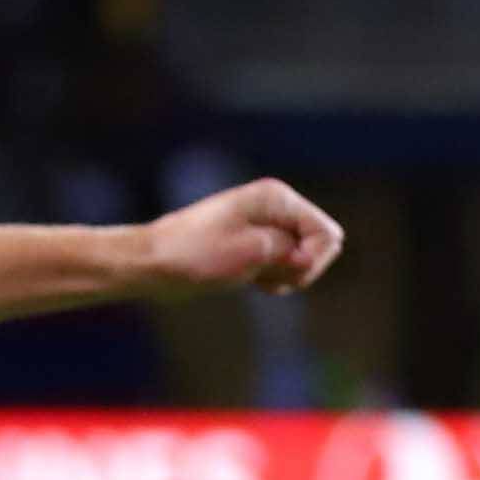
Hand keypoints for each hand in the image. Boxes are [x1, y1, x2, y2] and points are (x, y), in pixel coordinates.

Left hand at [139, 179, 344, 296]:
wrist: (153, 264)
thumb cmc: (195, 255)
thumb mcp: (252, 253)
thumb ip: (292, 251)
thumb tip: (314, 254)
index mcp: (277, 198)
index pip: (327, 234)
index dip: (311, 261)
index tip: (279, 270)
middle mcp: (275, 207)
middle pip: (319, 247)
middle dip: (299, 269)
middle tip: (262, 273)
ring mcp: (266, 227)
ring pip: (302, 260)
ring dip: (284, 276)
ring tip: (251, 276)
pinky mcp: (256, 246)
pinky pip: (284, 268)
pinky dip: (272, 280)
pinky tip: (249, 281)